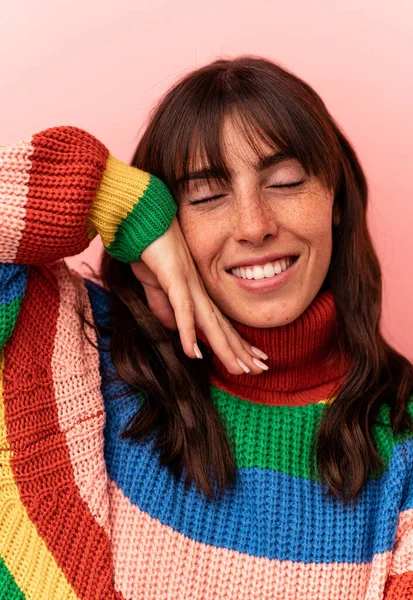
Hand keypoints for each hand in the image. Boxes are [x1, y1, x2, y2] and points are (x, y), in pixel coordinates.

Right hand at [131, 218, 268, 374]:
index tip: (252, 360)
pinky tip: (194, 352)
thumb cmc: (150, 249)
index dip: (235, 343)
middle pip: (222, 327)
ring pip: (209, 323)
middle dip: (241, 351)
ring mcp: (188, 284)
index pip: (220, 324)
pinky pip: (183, 309)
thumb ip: (165, 307)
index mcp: (196, 293)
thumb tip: (174, 330)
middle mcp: (198, 291)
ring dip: (224, 347)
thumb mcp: (157, 285)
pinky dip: (188, 332)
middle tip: (261, 370)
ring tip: (240, 369)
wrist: (140, 221)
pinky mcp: (174, 278)